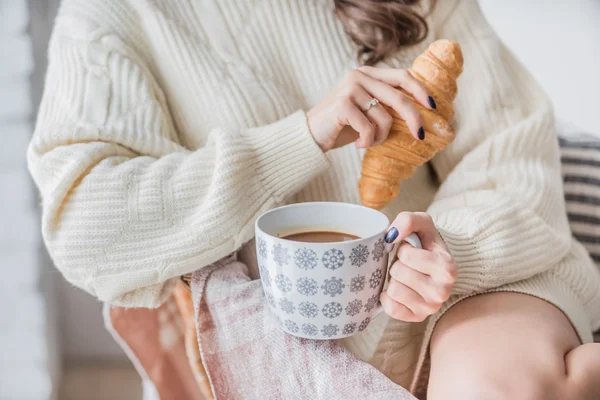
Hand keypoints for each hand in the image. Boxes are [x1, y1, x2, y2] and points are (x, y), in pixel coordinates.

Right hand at [306, 67, 434, 151]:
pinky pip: (368, 128)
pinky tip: (357, 144)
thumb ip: (386, 104)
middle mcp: (359, 76)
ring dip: (379, 137)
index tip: (433, 106)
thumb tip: (421, 113)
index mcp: (367, 73)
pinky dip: (367, 141)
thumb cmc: (342, 126)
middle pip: (399, 97)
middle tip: (419, 136)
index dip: (420, 90)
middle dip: (413, 119)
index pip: (402, 76)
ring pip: (384, 117)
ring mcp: (350, 88)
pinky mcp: (342, 104)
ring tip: (367, 142)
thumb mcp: (367, 111)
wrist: (311, 135)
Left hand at [380, 212, 456, 321]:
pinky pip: (391, 308)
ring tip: (407, 277)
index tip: (414, 251)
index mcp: (447, 268)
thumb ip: (408, 220)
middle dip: (398, 265)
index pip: (405, 255)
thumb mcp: (422, 223)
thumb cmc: (427, 244)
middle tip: (410, 265)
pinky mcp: (417, 318)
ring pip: (393, 290)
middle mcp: (442, 291)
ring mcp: (431, 307)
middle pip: (397, 272)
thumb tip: (391, 235)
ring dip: (395, 280)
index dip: (404, 250)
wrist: (438, 266)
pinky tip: (401, 289)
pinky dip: (389, 297)